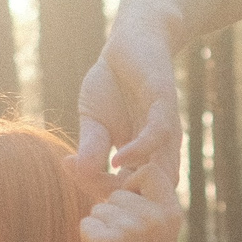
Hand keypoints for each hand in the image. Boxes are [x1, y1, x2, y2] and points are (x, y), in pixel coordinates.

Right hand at [75, 25, 182, 190]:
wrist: (131, 41)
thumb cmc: (112, 83)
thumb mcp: (94, 121)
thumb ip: (90, 147)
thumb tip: (78, 171)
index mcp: (141, 157)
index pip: (129, 191)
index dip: (106, 196)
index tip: (79, 187)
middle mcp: (158, 149)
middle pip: (147, 190)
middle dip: (124, 200)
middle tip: (95, 196)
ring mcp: (164, 130)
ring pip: (160, 171)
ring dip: (136, 185)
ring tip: (108, 187)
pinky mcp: (164, 105)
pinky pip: (158, 136)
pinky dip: (139, 152)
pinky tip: (117, 159)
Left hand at [79, 162, 181, 241]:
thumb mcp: (148, 226)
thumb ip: (124, 192)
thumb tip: (66, 159)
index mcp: (171, 211)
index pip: (149, 170)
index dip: (134, 185)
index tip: (135, 209)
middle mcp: (154, 217)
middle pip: (115, 194)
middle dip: (113, 215)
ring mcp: (132, 228)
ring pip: (98, 209)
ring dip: (101, 228)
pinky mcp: (108, 241)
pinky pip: (86, 225)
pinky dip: (89, 240)